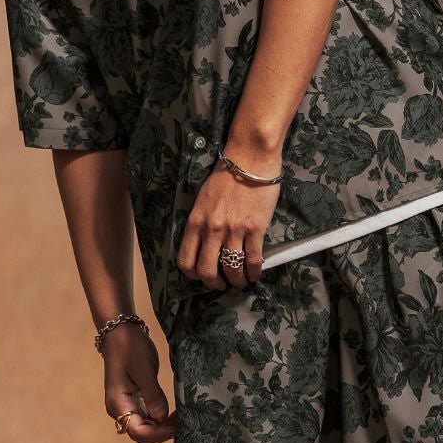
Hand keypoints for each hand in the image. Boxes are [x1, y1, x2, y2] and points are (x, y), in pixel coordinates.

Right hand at [103, 324, 174, 442]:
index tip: (177, 426)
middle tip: (183, 422)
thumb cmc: (130, 347)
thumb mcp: (145, 370)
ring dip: (163, 426)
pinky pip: (147, 416)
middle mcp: (120, 409)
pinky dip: (160, 418)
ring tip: (182, 417)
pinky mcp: (134, 400)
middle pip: (142, 434)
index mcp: (118, 404)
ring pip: (145, 427)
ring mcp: (126, 405)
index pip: (138, 431)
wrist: (119, 331)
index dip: (159, 433)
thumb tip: (161, 418)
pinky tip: (174, 412)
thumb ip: (153, 396)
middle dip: (162, 433)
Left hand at [177, 149, 282, 289]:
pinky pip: (252, 260)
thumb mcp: (203, 199)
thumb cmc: (226, 176)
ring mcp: (234, 230)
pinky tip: (255, 274)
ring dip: (236, 281)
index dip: (193, 275)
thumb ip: (201, 222)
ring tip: (240, 281)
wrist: (249, 158)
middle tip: (222, 285)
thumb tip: (204, 244)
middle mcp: (212, 229)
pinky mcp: (255, 229)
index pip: (186, 260)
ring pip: (231, 268)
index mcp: (196, 221)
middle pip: (207, 270)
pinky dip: (253, 272)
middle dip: (214, 284)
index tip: (202, 277)